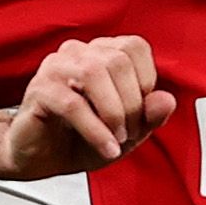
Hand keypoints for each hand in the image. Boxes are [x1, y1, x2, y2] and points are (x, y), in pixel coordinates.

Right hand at [1, 37, 176, 178]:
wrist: (39, 158)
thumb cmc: (79, 138)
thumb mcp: (126, 133)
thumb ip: (149, 116)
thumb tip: (167, 100)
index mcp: (101, 53)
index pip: (135, 47)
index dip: (146, 81)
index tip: (142, 112)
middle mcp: (79, 53)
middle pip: (118, 61)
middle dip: (131, 104)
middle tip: (128, 133)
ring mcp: (56, 67)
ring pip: (95, 74)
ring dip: (114, 113)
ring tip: (117, 139)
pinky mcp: (40, 89)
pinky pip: (72, 104)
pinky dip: (95, 130)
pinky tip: (106, 147)